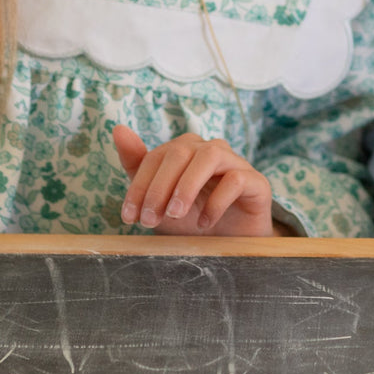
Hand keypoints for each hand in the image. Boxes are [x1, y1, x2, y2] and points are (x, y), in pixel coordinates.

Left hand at [113, 125, 282, 237]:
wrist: (230, 244)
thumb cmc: (193, 218)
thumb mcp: (159, 200)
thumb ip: (137, 166)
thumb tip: (117, 129)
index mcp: (185, 151)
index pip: (157, 156)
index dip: (140, 185)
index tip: (129, 217)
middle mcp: (209, 150)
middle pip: (181, 151)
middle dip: (159, 187)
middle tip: (150, 220)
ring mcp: (235, 163)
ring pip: (210, 155)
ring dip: (187, 185)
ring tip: (175, 215)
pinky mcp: (256, 181)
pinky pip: (236, 178)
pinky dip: (217, 201)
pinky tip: (204, 223)